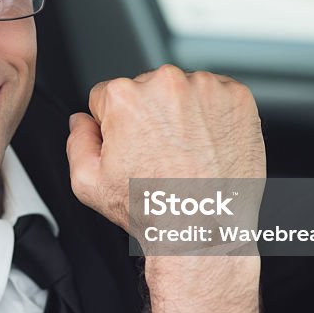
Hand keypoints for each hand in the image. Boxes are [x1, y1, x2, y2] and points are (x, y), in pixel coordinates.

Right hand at [66, 64, 265, 312]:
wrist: (205, 230)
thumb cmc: (153, 210)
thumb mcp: (88, 184)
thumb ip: (76, 142)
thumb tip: (80, 121)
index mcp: (125, 97)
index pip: (107, 95)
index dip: (114, 125)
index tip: (132, 147)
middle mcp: (165, 83)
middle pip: (146, 89)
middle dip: (149, 116)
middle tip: (160, 155)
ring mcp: (206, 87)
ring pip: (183, 90)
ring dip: (182, 113)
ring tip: (186, 154)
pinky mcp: (237, 97)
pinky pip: (217, 95)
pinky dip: (213, 115)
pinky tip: (208, 146)